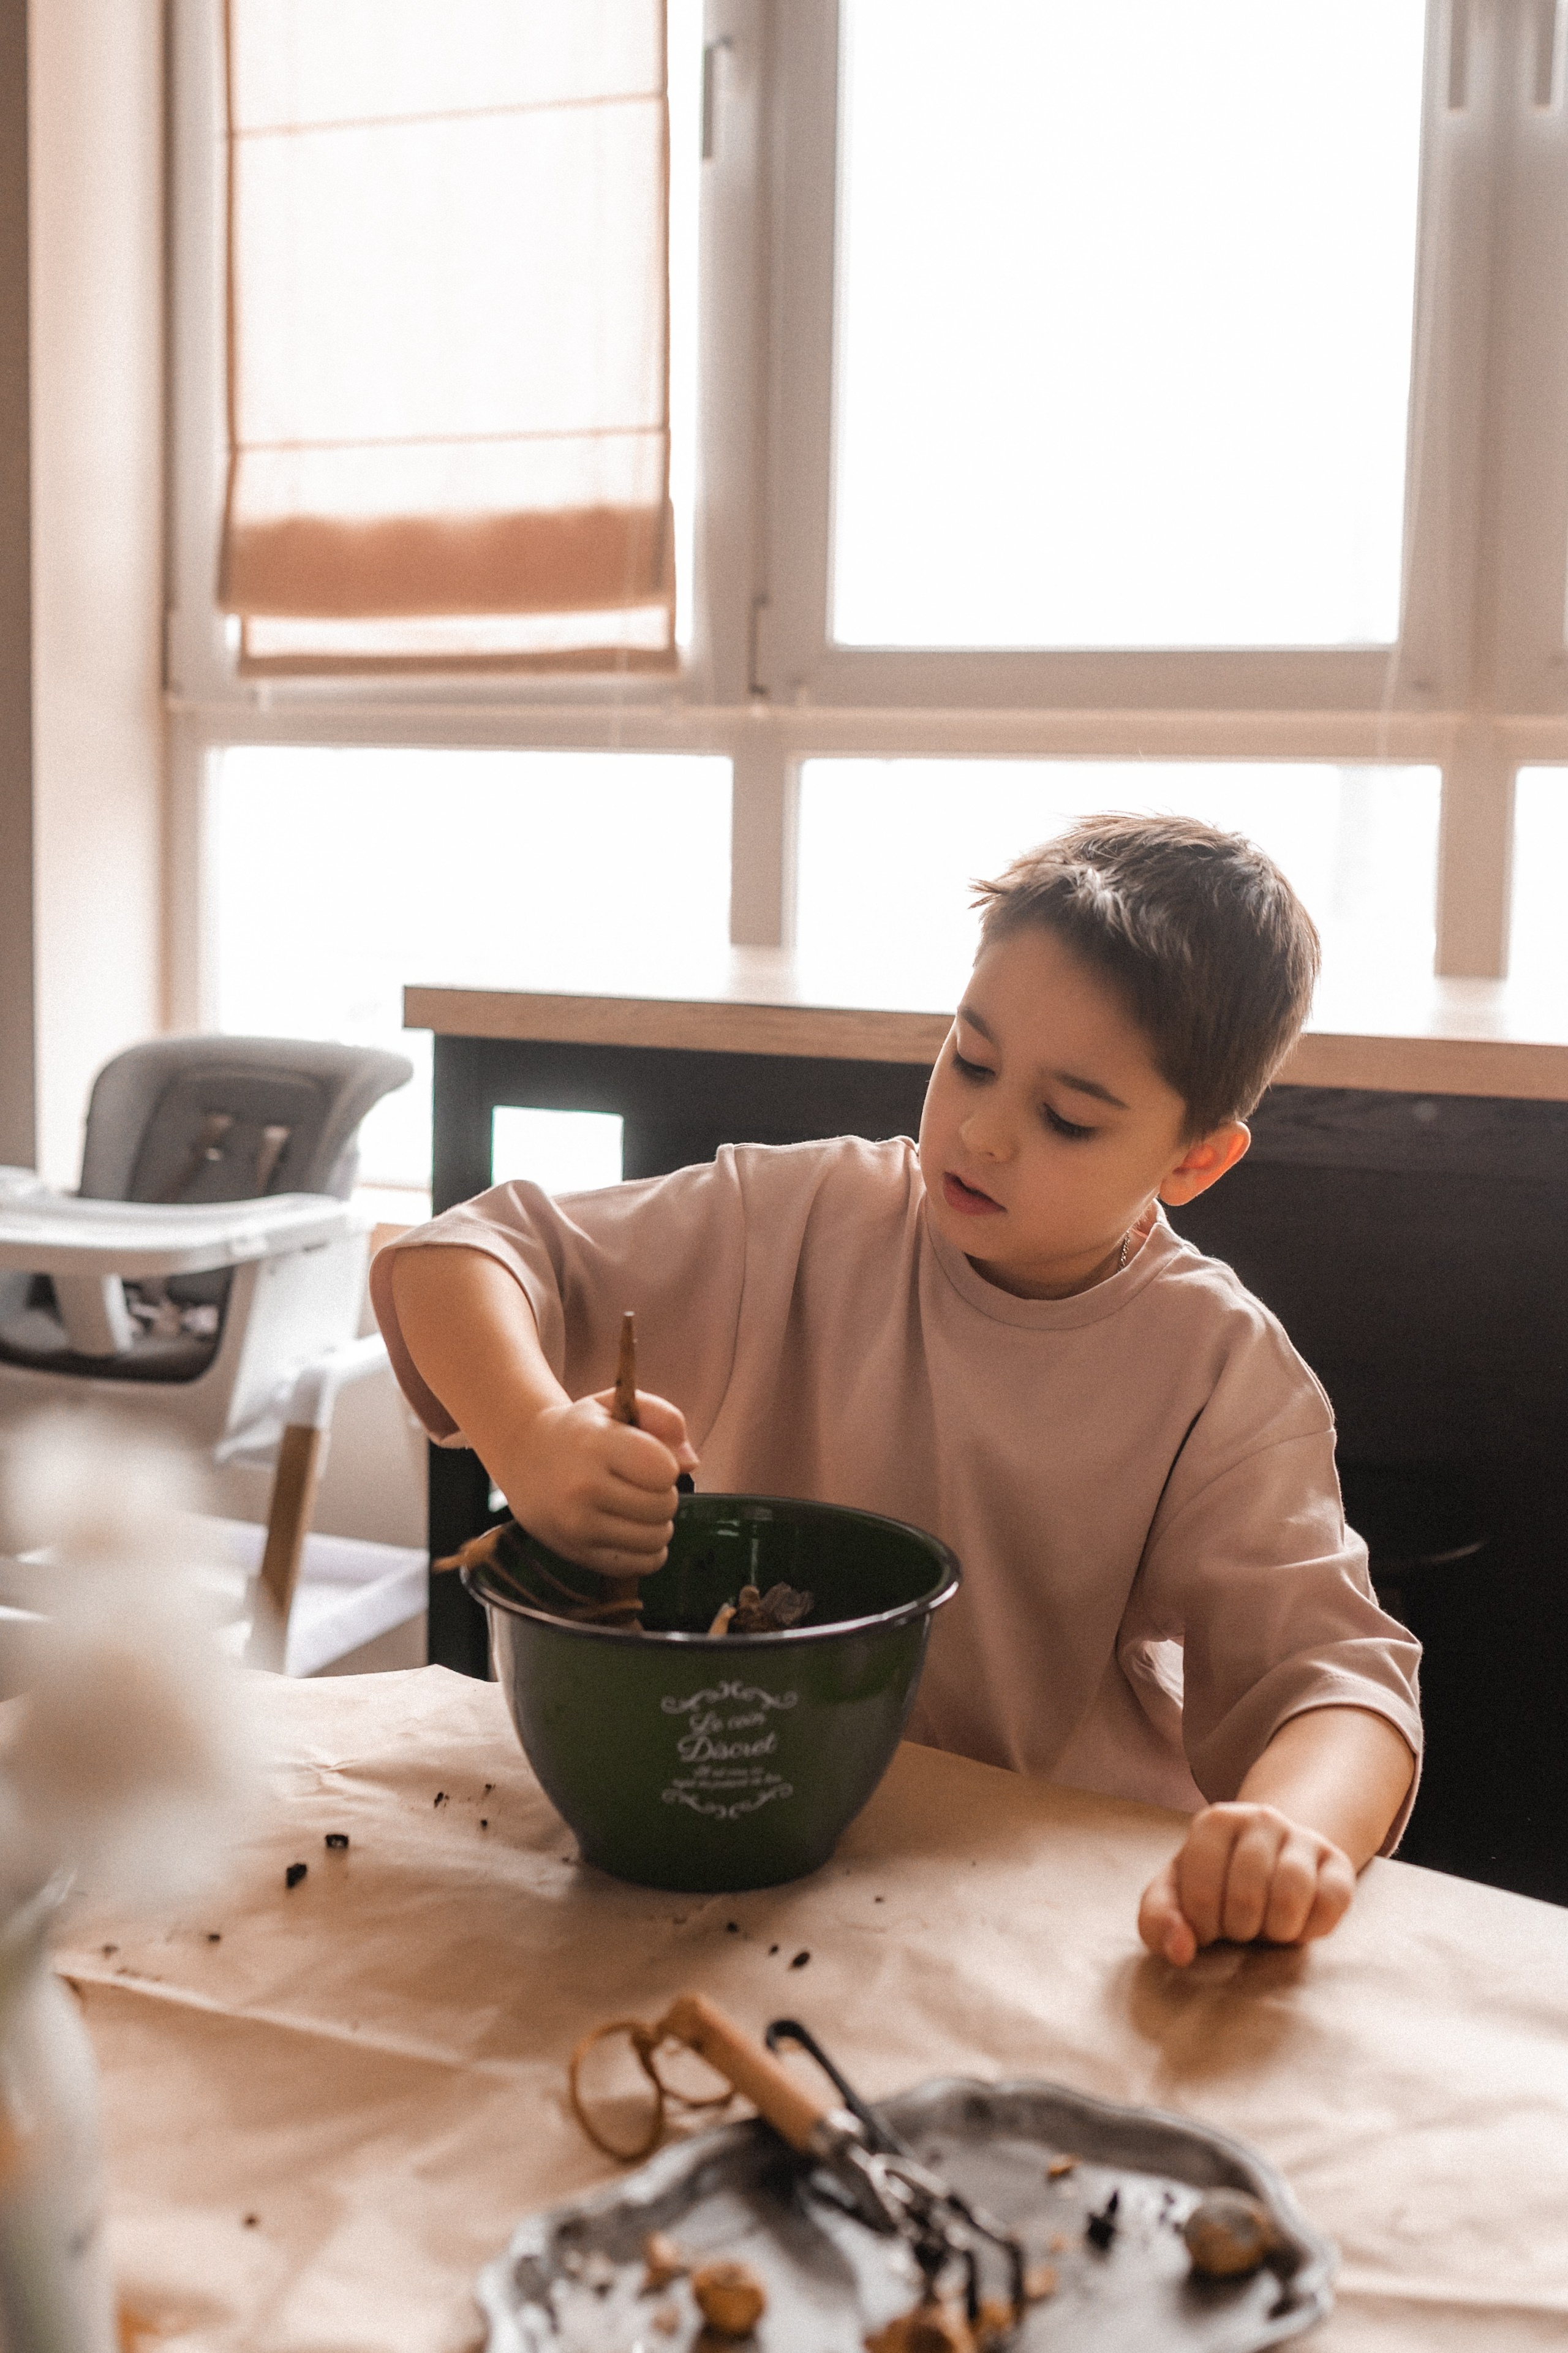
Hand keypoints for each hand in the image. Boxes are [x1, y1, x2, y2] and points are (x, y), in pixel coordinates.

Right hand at [497, 1387, 697, 1574]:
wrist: (524, 1457)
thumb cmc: (581, 1430)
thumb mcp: (616, 1405)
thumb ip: (664, 1418)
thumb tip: (691, 1463)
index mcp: (595, 1445)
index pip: (664, 1471)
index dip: (665, 1465)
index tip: (647, 1458)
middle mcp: (583, 1489)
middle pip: (663, 1507)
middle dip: (663, 1495)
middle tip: (640, 1484)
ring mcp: (579, 1528)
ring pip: (656, 1540)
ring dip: (658, 1525)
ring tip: (637, 1508)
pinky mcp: (579, 1555)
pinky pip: (640, 1565)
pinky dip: (647, 1552)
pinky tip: (631, 1531)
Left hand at [1137, 1802, 1355, 1967]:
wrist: (1267, 1863)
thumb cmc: (1212, 1886)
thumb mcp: (1173, 1898)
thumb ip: (1158, 1922)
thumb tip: (1180, 1950)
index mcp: (1214, 1822)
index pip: (1202, 1893)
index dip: (1202, 1926)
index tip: (1206, 1926)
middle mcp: (1261, 1818)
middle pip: (1247, 1897)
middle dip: (1239, 1929)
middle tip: (1238, 1925)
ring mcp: (1303, 1836)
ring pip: (1290, 1898)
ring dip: (1274, 1930)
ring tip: (1265, 1924)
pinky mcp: (1338, 1862)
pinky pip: (1330, 1904)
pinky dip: (1310, 1928)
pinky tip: (1295, 1922)